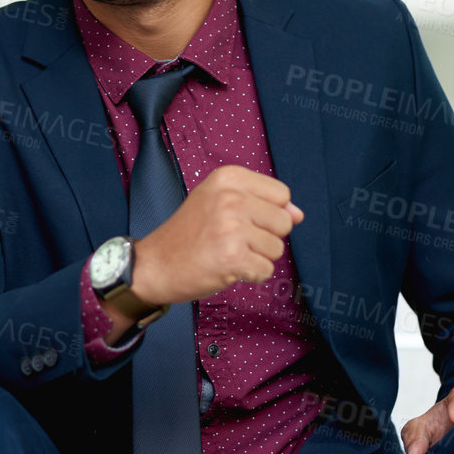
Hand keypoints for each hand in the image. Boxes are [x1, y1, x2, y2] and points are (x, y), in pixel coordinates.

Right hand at [131, 164, 302, 307]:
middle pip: (284, 222)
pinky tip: (227, 268)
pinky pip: (266, 270)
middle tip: (233, 240)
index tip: (242, 220)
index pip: (281, 194)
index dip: (269, 213)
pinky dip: (251, 275)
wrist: (154, 264)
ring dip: (257, 257)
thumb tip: (299, 214)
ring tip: (228, 253)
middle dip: (266, 237)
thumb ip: (262, 203)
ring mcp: (232, 227)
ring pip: (277, 248)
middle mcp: (230, 198)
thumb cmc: (188, 234)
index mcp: (228, 178)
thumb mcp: (220, 203)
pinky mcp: (232, 257)